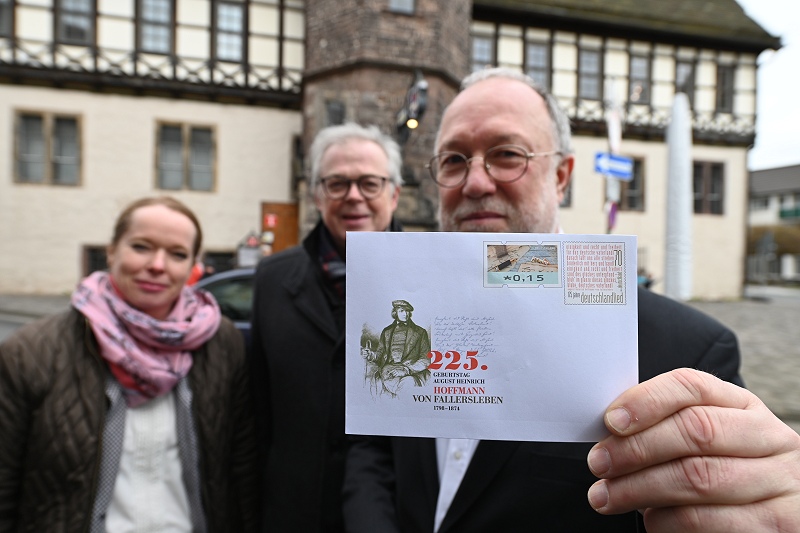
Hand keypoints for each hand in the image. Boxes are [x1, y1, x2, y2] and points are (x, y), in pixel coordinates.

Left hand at [586, 368, 799, 531]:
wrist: (783, 515)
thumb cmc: (729, 470)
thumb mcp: (710, 439)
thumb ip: (668, 426)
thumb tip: (611, 430)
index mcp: (745, 407)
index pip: (693, 386)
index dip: (647, 400)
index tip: (611, 421)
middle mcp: (770, 439)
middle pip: (695, 431)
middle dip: (636, 449)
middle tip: (599, 464)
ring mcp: (779, 483)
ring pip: (699, 479)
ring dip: (640, 489)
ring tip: (607, 497)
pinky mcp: (779, 524)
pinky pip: (708, 522)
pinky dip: (667, 521)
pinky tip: (651, 519)